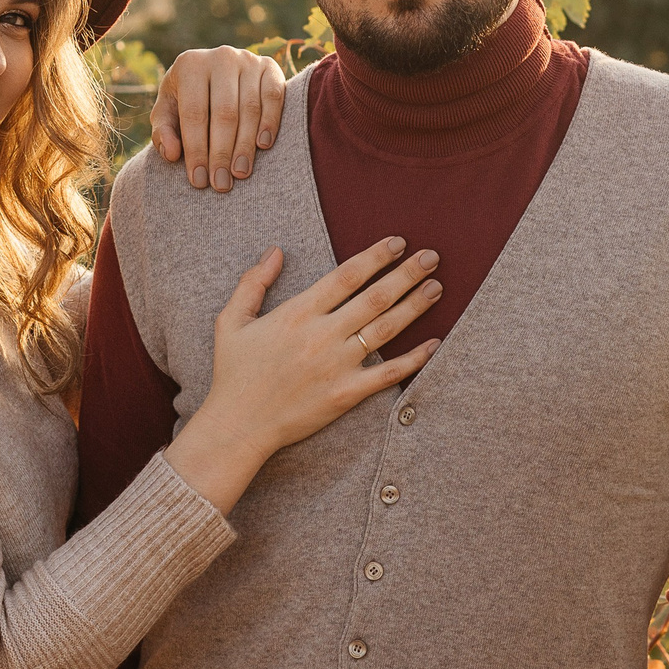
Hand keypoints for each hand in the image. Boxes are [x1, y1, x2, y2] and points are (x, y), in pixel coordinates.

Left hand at [152, 46, 284, 191]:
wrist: (215, 74)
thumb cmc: (188, 99)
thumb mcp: (168, 112)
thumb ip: (163, 133)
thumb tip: (172, 154)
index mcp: (190, 64)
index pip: (194, 113)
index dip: (196, 149)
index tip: (198, 180)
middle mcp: (220, 57)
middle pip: (224, 113)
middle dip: (222, 152)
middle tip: (221, 184)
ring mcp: (248, 59)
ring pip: (250, 108)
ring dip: (245, 145)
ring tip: (240, 173)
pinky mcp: (270, 67)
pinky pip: (274, 96)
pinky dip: (270, 121)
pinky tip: (263, 146)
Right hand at [163, 236, 441, 510]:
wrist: (238, 426)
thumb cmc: (234, 373)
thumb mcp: (232, 321)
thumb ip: (253, 282)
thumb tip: (275, 251)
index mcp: (298, 313)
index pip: (346, 275)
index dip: (376, 256)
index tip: (398, 242)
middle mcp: (322, 335)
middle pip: (375, 297)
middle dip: (407, 274)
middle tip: (432, 257)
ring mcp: (337, 365)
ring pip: (386, 328)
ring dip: (415, 305)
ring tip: (436, 287)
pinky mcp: (346, 394)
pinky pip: (389, 374)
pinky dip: (415, 358)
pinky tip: (435, 342)